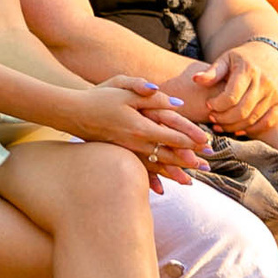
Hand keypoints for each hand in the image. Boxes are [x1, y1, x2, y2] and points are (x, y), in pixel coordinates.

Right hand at [66, 77, 210, 188]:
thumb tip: (177, 104)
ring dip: (174, 174)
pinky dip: (152, 180)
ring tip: (190, 182)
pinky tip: (161, 190)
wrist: (71, 112)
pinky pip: (139, 170)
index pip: (171, 134)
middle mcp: (134, 142)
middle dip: (188, 160)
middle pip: (167, 154)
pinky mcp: (119, 154)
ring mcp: (126, 151)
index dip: (191, 139)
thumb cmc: (98, 96)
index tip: (207, 144)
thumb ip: (150, 93)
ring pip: (155, 166)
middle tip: (207, 167)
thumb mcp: (124, 86)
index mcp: (139, 125)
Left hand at [193, 41, 277, 135]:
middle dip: (223, 119)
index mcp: (249, 69)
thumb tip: (196, 79)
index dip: (217, 105)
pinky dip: (251, 129)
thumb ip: (212, 71)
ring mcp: (276, 93)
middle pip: (242, 111)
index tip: (209, 105)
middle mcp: (265, 82)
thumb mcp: (226, 59)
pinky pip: (266, 123)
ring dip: (234, 126)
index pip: (231, 96)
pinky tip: (238, 129)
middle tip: (212, 118)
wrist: (271, 54)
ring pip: (252, 119)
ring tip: (221, 125)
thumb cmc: (243, 58)